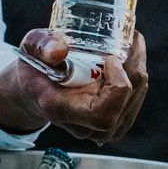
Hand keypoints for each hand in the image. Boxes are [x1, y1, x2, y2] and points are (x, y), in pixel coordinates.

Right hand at [0, 29, 148, 143]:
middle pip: (125, 101)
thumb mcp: (31, 48)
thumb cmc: (35, 66)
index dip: (117, 87)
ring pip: (135, 98)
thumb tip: (60, 49)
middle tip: (126, 40)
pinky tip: (128, 60)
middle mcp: (83, 126)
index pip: (103, 114)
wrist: (37, 88)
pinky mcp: (114, 123)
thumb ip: (42, 45)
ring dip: (136, 68)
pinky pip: (136, 99)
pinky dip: (136, 76)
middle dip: (132, 67)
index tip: (111, 59)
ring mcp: (100, 129)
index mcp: (61, 110)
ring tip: (127, 45)